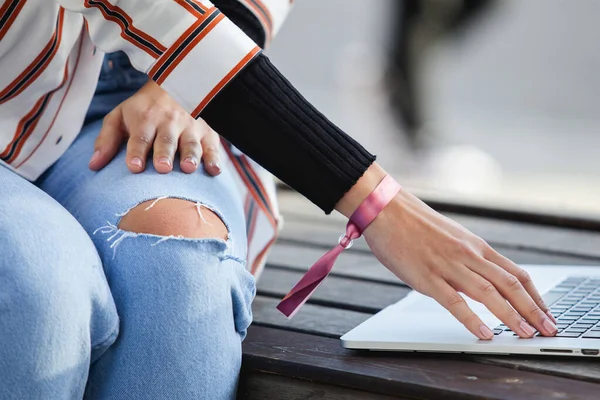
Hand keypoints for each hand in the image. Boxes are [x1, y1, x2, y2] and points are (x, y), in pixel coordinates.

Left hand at [89, 80, 220, 174]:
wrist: (175, 83)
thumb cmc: (143, 109)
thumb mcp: (120, 117)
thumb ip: (107, 140)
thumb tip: (93, 165)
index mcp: (145, 119)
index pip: (139, 137)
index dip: (136, 151)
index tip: (134, 166)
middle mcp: (169, 122)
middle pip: (166, 140)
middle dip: (164, 153)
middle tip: (162, 167)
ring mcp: (190, 127)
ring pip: (191, 143)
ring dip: (190, 155)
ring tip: (188, 168)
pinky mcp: (208, 133)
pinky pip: (213, 146)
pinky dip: (215, 158)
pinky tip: (215, 170)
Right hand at [338, 164, 557, 339]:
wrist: (388, 210)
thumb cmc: (415, 224)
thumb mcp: (452, 237)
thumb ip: (468, 259)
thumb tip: (480, 281)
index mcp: (476, 246)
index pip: (516, 273)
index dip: (535, 296)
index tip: (546, 313)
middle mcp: (468, 255)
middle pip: (510, 285)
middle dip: (533, 310)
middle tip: (548, 330)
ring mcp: (449, 266)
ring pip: (489, 294)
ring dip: (512, 316)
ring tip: (526, 335)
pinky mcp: (427, 277)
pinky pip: (455, 302)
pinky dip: (472, 320)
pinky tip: (485, 333)